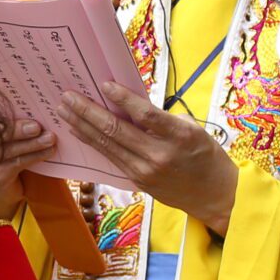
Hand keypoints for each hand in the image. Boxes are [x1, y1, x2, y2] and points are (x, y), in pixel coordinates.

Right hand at [0, 119, 52, 219]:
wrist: (1, 190)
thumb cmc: (8, 157)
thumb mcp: (10, 139)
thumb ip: (17, 126)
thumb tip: (39, 112)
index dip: (7, 111)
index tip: (27, 106)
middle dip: (19, 129)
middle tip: (37, 126)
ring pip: (10, 149)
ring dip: (32, 144)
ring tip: (50, 139)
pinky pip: (16, 164)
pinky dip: (34, 157)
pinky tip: (48, 152)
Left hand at [56, 84, 239, 235]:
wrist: (215, 195)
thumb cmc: (206, 155)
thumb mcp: (193, 129)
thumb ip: (162, 119)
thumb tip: (131, 104)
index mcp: (179, 136)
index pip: (145, 114)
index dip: (122, 98)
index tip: (104, 84)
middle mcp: (159, 155)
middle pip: (116, 131)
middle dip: (88, 112)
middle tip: (67, 96)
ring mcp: (145, 171)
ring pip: (107, 145)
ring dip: (82, 126)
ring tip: (64, 110)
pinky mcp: (137, 181)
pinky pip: (111, 157)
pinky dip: (93, 142)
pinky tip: (78, 130)